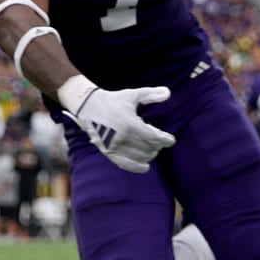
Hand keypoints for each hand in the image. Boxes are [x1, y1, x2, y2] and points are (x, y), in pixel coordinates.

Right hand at [60, 78, 175, 173]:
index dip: (165, 140)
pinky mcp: (107, 151)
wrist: (88, 107)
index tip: (171, 140)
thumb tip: (168, 92)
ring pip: (139, 156)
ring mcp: (114, 146)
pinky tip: (146, 167)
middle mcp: (122, 136)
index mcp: (130, 123)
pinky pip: (125, 164)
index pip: (153, 137)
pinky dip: (137, 167)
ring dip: (149, 155)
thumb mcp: (132, 95)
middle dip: (157, 146)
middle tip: (159, 142)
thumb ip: (151, 94)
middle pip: (148, 147)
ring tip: (152, 150)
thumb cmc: (113, 100)